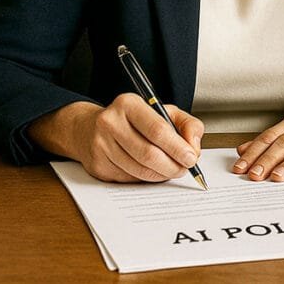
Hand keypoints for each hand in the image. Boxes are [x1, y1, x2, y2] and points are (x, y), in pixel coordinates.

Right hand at [27, 95, 203, 182]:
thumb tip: (194, 147)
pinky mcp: (98, 165)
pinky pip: (129, 179)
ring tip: (170, 169)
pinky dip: (145, 178)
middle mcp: (110, 122)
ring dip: (161, 175)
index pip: (157, 129)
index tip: (191, 157)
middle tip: (184, 168)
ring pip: (140, 170)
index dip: (178, 147)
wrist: (88, 128)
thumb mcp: (163, 112)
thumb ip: (187, 125)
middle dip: (172, 165)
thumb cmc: (132, 120)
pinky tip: (150, 170)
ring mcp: (101, 145)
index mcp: (128, 104)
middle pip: (149, 154)